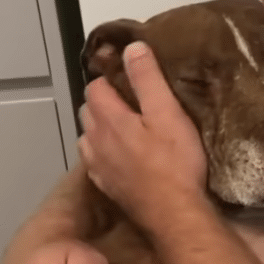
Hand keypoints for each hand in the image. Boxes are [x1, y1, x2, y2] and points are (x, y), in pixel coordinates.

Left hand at [78, 42, 207, 222]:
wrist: (174, 214)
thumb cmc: (175, 162)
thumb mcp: (168, 113)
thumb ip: (147, 79)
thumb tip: (132, 48)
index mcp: (109, 119)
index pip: (94, 87)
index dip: (109, 79)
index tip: (128, 78)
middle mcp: (95, 141)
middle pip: (88, 111)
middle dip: (103, 102)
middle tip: (131, 102)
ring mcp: (97, 166)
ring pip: (88, 137)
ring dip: (101, 128)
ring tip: (126, 128)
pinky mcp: (104, 186)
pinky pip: (95, 161)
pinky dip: (103, 152)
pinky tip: (121, 156)